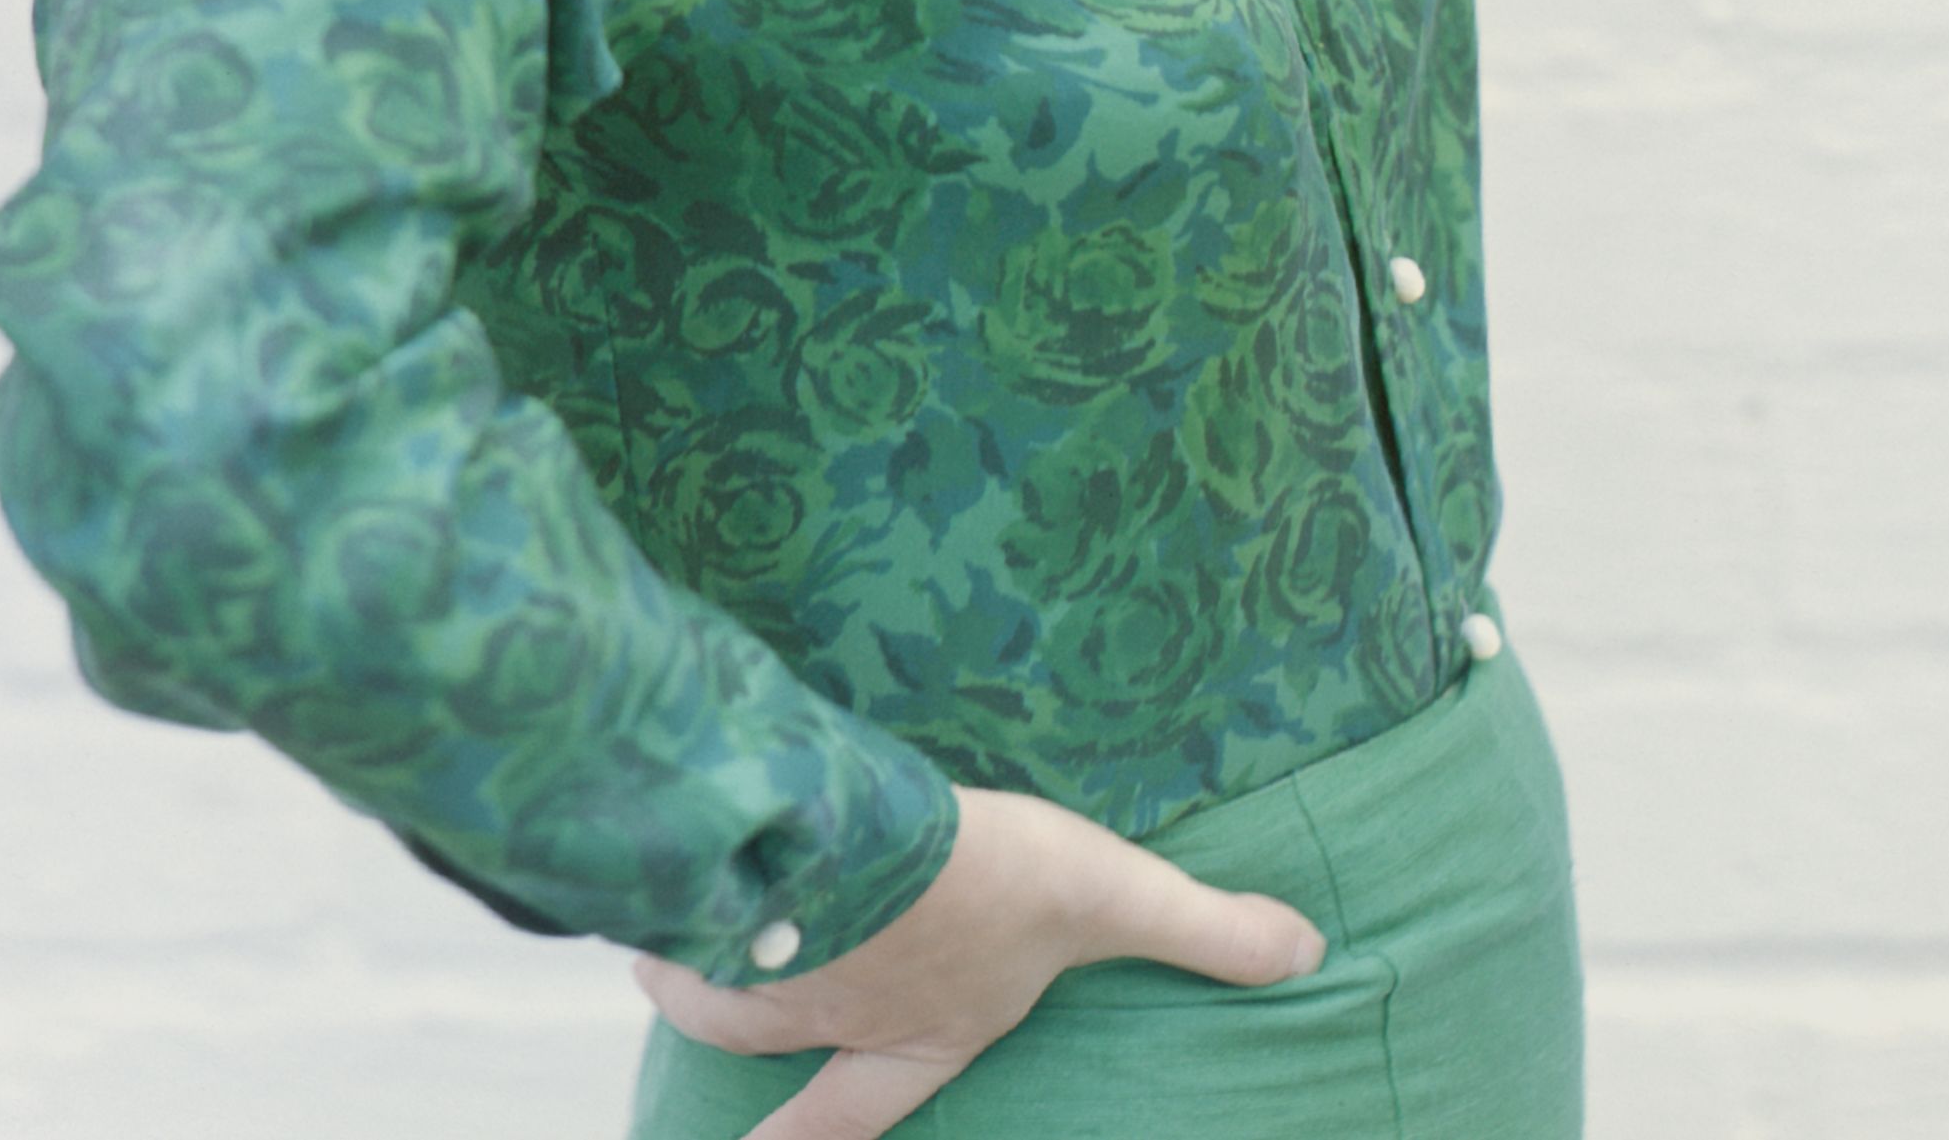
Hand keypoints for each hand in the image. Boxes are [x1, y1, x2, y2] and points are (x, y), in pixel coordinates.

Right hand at [632, 784, 1325, 1139]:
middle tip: (696, 1051)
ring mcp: (768, 962)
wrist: (861, 836)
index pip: (861, 1114)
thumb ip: (1205, 926)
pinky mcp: (720, 901)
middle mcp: (834, 1012)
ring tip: (655, 951)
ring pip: (709, 993)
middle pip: (764, 1057)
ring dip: (683, 978)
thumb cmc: (986, 881)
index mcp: (921, 1029)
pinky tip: (639, 874)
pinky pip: (674, 920)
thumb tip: (1308, 951)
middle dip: (730, 1056)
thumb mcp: (1114, 894)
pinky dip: (655, 911)